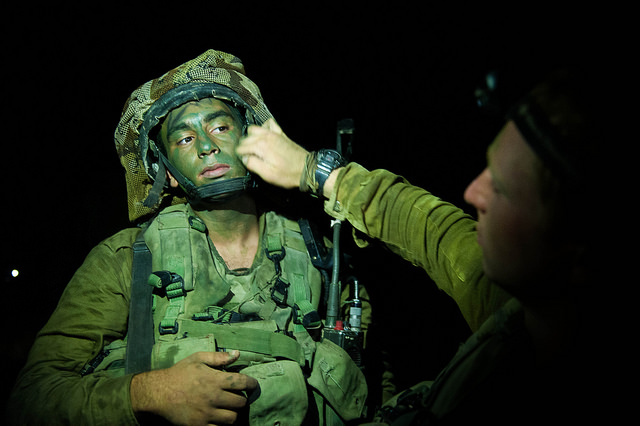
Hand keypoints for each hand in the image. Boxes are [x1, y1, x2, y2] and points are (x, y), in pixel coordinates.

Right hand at [130, 350, 257, 424]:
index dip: (252, 384)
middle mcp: (213, 397)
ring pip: (232, 418)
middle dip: (242, 399)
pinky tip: (218, 417)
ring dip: (233, 413)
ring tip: (228, 408)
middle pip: (240, 403)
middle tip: (237, 397)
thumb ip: (218, 357)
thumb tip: (237, 354)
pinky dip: (221, 424)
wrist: (158, 393)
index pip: (243, 383)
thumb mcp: (197, 359)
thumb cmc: (179, 374)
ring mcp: (206, 414)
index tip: (253, 385)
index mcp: (214, 380)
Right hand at [236, 119, 308, 188]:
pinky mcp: (281, 134)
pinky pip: (269, 124)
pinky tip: (264, 137)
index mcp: (261, 147)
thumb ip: (253, 164)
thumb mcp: (268, 174)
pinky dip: (264, 128)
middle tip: (247, 157)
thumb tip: (244, 158)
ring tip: (252, 147)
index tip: (243, 162)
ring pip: (254, 129)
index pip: (241, 148)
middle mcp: (266, 137)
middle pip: (246, 138)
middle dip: (243, 147)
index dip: (240, 156)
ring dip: (251, 136)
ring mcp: (274, 134)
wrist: (306, 169)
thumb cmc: (288, 174)